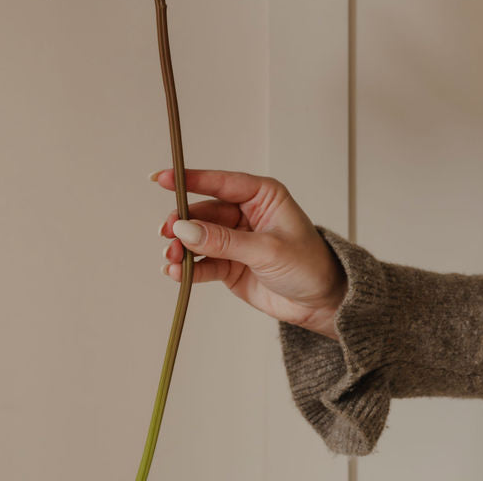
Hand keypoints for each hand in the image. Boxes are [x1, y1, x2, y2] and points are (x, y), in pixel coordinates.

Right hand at [154, 168, 346, 339]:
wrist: (321, 303)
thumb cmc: (307, 265)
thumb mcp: (267, 250)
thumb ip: (224, 241)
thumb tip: (185, 229)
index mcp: (262, 195)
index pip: (221, 182)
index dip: (190, 179)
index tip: (161, 178)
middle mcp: (246, 213)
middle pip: (204, 212)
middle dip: (182, 223)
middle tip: (166, 234)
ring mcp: (235, 240)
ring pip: (199, 237)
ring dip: (182, 247)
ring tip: (170, 259)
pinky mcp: (230, 265)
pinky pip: (203, 262)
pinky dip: (188, 268)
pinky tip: (175, 273)